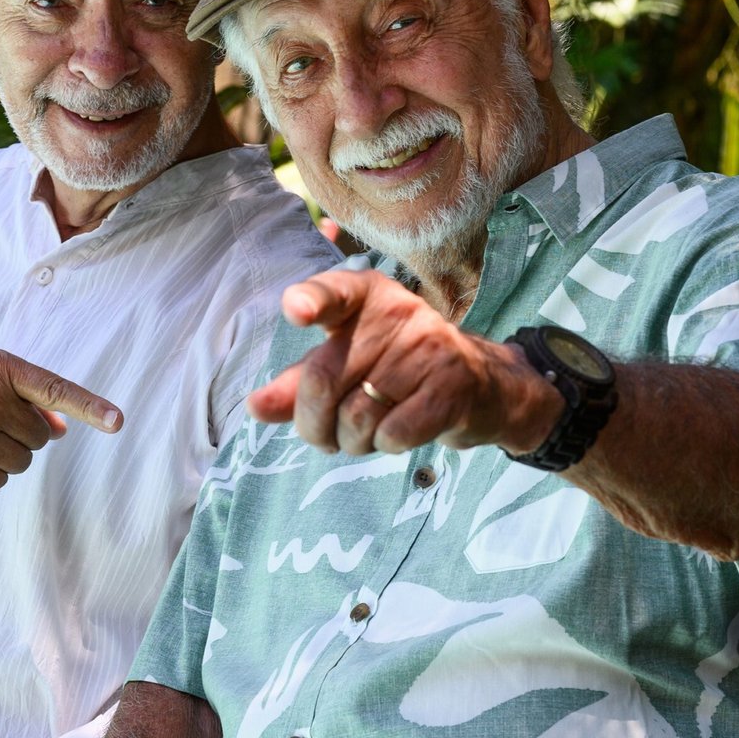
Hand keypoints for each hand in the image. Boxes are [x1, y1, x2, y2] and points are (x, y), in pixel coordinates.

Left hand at [246, 270, 558, 456]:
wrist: (483, 389)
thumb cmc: (398, 374)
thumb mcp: (347, 367)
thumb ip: (299, 385)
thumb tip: (255, 406)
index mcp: (367, 297)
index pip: (334, 292)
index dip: (312, 301)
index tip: (296, 310)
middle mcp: (399, 312)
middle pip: (323, 378)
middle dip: (315, 424)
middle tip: (328, 436)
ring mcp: (430, 347)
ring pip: (356, 416)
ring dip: (352, 442)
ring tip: (369, 432)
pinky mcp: (453, 387)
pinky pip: (393, 434)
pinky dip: (386, 446)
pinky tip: (400, 432)